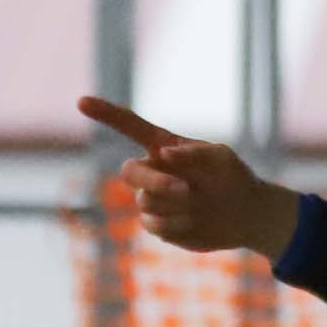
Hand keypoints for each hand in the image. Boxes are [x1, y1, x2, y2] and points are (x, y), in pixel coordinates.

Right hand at [77, 97, 299, 257]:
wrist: (244, 215)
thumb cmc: (234, 177)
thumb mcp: (223, 158)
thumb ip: (195, 152)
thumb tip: (162, 154)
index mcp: (164, 146)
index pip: (130, 127)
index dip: (106, 114)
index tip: (81, 101)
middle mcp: (153, 170)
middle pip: (129, 171)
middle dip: (153, 181)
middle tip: (185, 189)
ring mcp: (152, 198)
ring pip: (145, 201)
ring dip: (176, 205)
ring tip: (200, 204)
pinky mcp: (157, 224)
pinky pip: (152, 224)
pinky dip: (175, 224)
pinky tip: (193, 221)